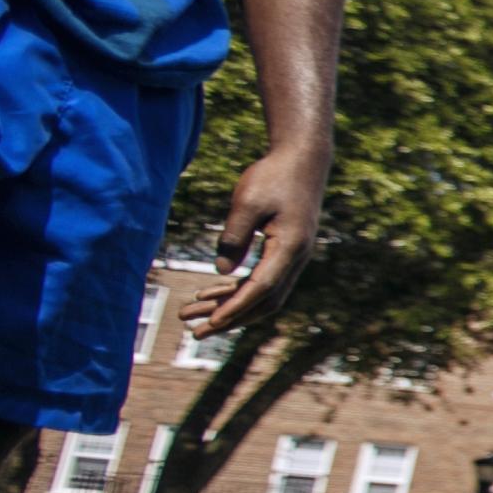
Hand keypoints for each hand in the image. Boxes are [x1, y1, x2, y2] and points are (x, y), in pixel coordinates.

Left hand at [185, 142, 328, 336]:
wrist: (302, 159)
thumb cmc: (274, 176)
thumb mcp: (247, 202)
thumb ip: (234, 237)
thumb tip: (222, 272)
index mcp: (290, 248)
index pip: (260, 288)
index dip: (234, 308)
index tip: (211, 323)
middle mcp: (295, 259)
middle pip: (263, 302)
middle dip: (229, 318)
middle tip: (195, 332)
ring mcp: (292, 257)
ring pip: (261, 294)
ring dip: (227, 306)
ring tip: (191, 313)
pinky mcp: (284, 251)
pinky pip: (261, 279)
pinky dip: (236, 289)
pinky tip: (209, 291)